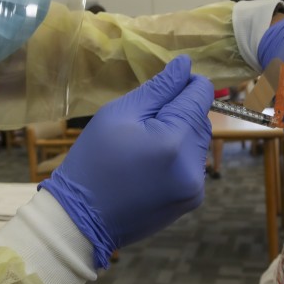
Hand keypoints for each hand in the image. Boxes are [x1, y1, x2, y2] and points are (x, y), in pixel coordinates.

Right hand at [40, 55, 212, 267]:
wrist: (82, 219)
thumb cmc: (93, 160)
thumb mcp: (118, 114)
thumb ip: (158, 88)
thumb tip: (185, 65)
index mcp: (174, 140)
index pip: (201, 95)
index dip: (186, 83)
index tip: (164, 87)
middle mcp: (194, 165)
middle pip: (201, 119)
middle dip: (179, 113)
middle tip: (142, 124)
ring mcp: (195, 187)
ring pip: (198, 142)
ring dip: (179, 136)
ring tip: (143, 147)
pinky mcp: (191, 200)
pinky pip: (192, 165)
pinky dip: (177, 158)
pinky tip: (149, 166)